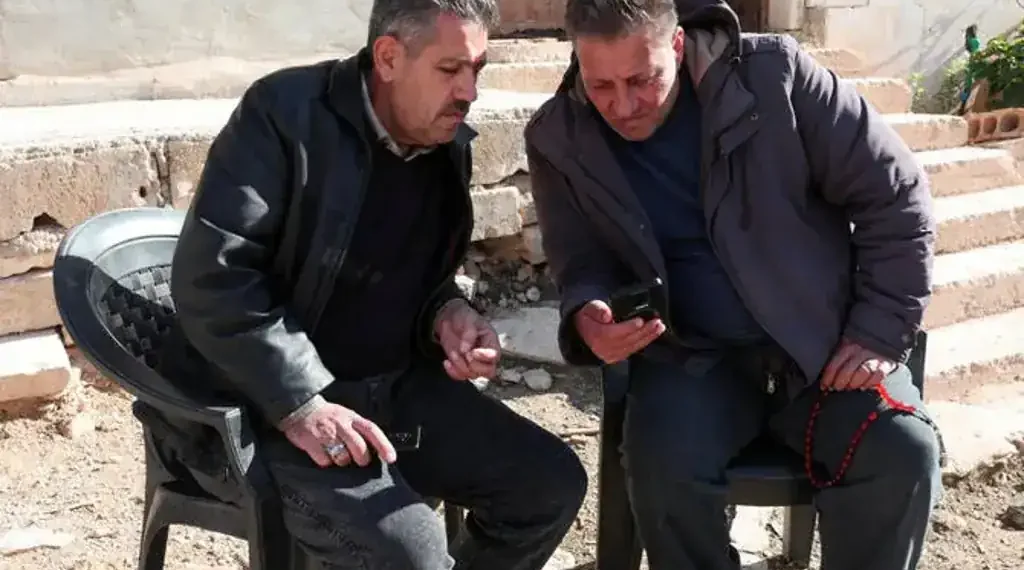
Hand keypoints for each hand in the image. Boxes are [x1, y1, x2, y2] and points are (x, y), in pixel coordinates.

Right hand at [280, 399, 396, 467]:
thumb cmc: (328, 416)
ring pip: (342, 458)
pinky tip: (323, 453)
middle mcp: (341, 424)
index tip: (391, 458)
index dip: (384, 445)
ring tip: (336, 453)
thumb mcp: (347, 416)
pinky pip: (325, 461)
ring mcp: (326, 434)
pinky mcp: (311, 442)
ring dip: (342, 461)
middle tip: (359, 461)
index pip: (372, 430)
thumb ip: (359, 430)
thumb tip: (376, 449)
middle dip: (362, 459)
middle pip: (359, 448)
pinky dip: (325, 461)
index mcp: (352, 417)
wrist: (301, 409)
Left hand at [434, 299, 500, 379]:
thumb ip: (469, 333)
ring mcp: (475, 362)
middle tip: (464, 354)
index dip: (484, 357)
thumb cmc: (463, 317)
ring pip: (473, 375)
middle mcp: (486, 355)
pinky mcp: (463, 366)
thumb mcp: (468, 319)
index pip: (495, 356)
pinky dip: (453, 372)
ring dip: (460, 367)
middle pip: (489, 371)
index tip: (472, 351)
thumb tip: (465, 349)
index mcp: (491, 341)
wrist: (450, 319)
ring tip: (453, 354)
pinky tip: (447, 362)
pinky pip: (461, 376)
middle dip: (474, 366)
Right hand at [574, 300, 664, 363]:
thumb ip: (597, 309)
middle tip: (657, 323)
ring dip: (648, 337)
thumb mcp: (588, 308)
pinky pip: (632, 350)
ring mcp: (611, 355)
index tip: (640, 321)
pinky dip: (643, 342)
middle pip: (628, 340)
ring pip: (633, 346)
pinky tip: (652, 335)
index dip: (629, 327)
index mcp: (597, 336)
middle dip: (644, 331)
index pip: (615, 333)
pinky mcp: (616, 357)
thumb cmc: (588, 318)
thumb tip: (606, 314)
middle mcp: (604, 348)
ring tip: (659, 328)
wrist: (582, 331)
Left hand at [820, 338, 897, 390]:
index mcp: (847, 345)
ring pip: (863, 372)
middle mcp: (861, 350)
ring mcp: (875, 356)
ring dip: (854, 383)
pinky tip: (863, 386)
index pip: (835, 363)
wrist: (884, 334)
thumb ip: (838, 358)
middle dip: (840, 382)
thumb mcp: (846, 344)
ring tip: (849, 387)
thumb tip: (825, 377)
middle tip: (836, 388)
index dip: (828, 377)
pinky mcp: (887, 363)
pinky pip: (878, 375)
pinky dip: (870, 383)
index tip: (824, 386)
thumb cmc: (859, 344)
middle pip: (848, 370)